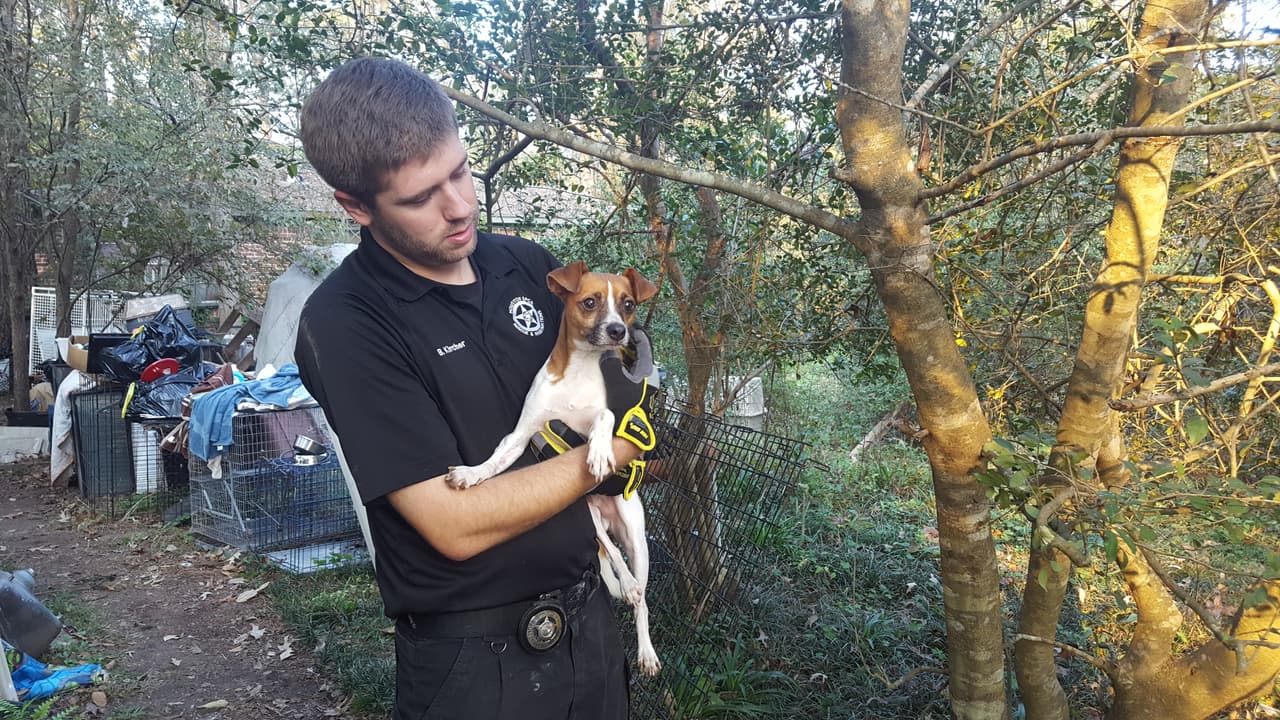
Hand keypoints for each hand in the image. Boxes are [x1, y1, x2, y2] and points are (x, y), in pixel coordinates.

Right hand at [601, 328, 657, 452]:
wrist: (630, 431)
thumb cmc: (625, 405)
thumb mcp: (615, 378)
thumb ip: (611, 362)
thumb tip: (609, 352)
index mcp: (648, 370)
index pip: (645, 345)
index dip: (638, 335)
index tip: (631, 329)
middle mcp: (651, 378)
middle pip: (642, 357)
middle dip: (631, 349)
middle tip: (620, 342)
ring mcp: (648, 389)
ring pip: (637, 369)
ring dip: (627, 362)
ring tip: (616, 358)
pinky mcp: (642, 398)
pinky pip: (634, 379)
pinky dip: (626, 374)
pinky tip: (616, 377)